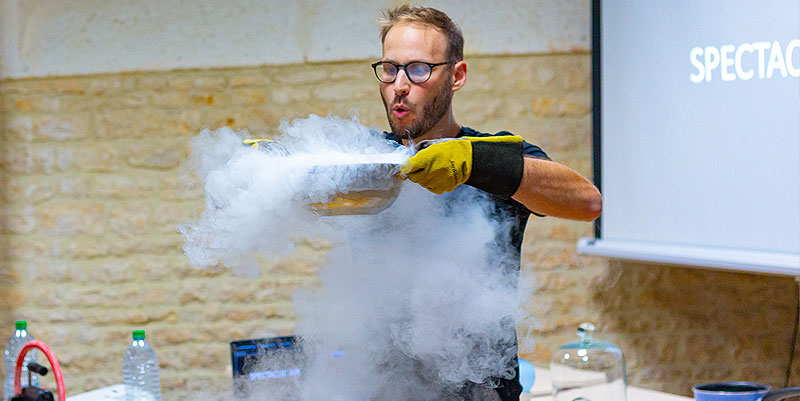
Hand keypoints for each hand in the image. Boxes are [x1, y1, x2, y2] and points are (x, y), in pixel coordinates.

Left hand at [401, 135, 522, 194]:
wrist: (469, 159)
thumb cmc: (450, 148)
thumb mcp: (433, 143)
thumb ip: (418, 150)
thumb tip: (408, 156)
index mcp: (426, 159)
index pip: (407, 167)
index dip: (404, 167)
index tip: (405, 166)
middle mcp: (430, 172)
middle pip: (413, 178)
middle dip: (414, 172)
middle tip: (420, 166)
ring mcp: (436, 182)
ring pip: (422, 183)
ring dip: (423, 178)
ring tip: (433, 169)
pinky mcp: (442, 188)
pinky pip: (431, 187)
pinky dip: (432, 182)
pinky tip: (438, 175)